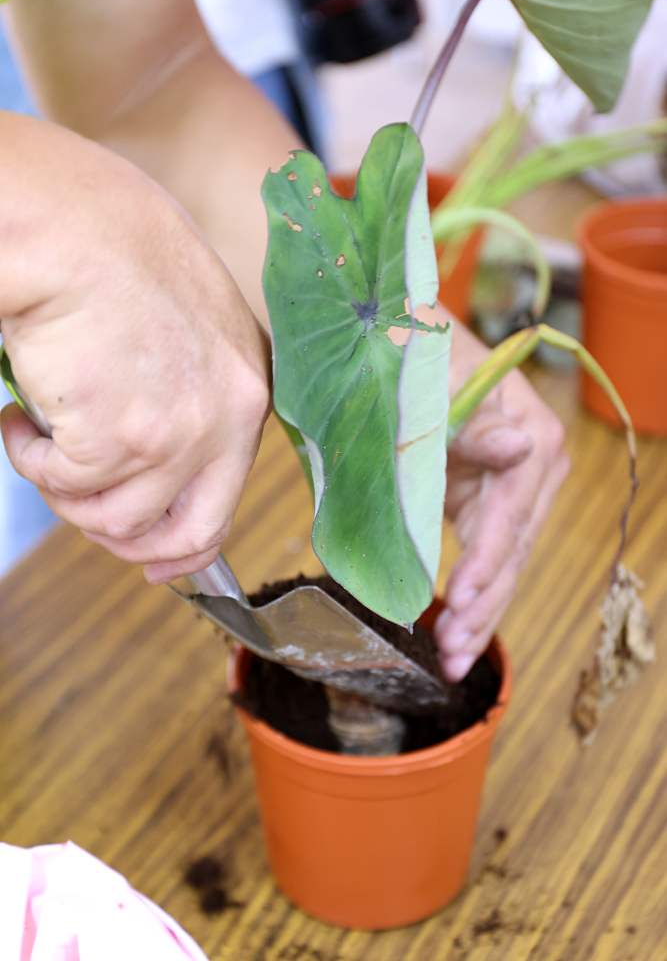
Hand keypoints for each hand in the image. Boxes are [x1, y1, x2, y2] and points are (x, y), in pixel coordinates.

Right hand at [1, 124, 269, 582]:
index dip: (183, 545)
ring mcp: (178, 432)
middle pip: (183, 531)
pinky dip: (30, 458)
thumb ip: (186, 398)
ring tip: (39, 430)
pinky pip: (63, 484)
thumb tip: (150, 466)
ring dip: (63, 486)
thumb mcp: (182, 329)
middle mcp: (229, 417)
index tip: (152, 562)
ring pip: (111, 517)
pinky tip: (19, 413)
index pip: (226, 501)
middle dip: (123, 539)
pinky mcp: (119, 438)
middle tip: (75, 504)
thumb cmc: (113, 251)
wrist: (70, 222)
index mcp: (248, 388)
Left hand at [434, 319, 569, 680]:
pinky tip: (458, 636)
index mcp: (528, 427)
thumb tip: (522, 448)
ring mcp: (513, 487)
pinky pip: (488, 558)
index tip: (460, 597)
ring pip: (505, 562)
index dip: (488, 557)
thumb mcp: (433, 381)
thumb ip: (474, 423)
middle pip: (515, 545)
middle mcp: (533, 462)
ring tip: (452, 660)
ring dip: (480, 614)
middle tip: (451, 649)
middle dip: (484, 603)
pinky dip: (474, 597)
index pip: (512, 507)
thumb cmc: (411, 350)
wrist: (394, 338)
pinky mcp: (488, 502)